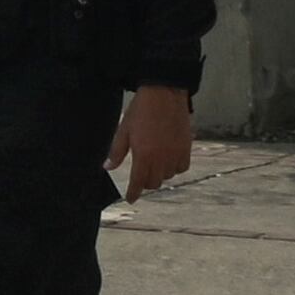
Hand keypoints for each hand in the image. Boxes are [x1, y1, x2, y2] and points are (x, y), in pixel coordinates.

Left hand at [109, 83, 193, 201]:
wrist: (164, 95)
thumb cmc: (140, 111)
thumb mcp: (123, 131)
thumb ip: (117, 152)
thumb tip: (107, 167)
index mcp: (144, 155)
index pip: (138, 182)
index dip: (133, 193)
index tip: (130, 199)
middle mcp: (161, 158)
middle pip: (154, 182)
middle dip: (145, 183)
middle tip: (139, 178)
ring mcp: (176, 154)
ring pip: (168, 176)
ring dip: (159, 175)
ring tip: (152, 166)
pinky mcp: (187, 148)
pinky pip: (182, 168)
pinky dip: (174, 168)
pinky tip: (168, 161)